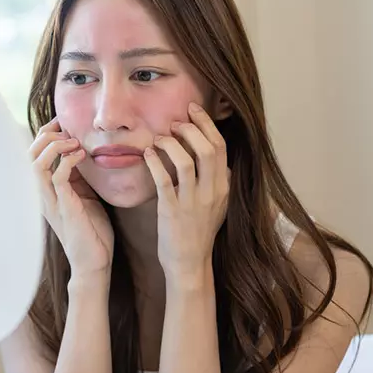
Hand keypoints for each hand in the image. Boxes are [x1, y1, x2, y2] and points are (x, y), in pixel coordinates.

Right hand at [29, 118, 113, 279]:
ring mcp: (50, 201)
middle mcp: (42, 195)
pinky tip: (80, 155)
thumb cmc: (91, 232)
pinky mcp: (64, 207)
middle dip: (45, 135)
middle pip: (28, 155)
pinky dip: (67, 161)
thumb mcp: (84, 197)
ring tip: (72, 141)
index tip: (62, 123)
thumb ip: (78, 178)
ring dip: (54, 146)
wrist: (94, 262)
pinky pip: (57, 177)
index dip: (44, 135)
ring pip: (36, 164)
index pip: (34, 155)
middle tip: (66, 129)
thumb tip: (82, 153)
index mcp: (45, 191)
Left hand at [143, 102, 229, 278]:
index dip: (206, 124)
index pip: (220, 147)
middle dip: (191, 129)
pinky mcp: (172, 211)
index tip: (193, 111)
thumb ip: (219, 180)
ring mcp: (192, 202)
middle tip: (176, 123)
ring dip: (171, 144)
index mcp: (224, 187)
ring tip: (160, 138)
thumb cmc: (199, 231)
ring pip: (186, 161)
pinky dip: (155, 162)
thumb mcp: (218, 204)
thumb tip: (215, 154)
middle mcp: (212, 193)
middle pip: (207, 149)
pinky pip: (164, 179)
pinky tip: (148, 153)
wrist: (189, 262)